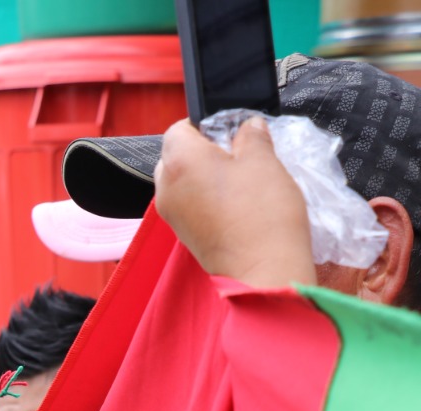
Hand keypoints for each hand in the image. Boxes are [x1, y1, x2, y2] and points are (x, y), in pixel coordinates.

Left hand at [154, 117, 314, 289]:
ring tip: (239, 177)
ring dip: (204, 174)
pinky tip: (234, 201)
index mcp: (179, 161)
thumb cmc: (262, 211)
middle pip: (174, 155)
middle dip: (202, 149)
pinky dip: (204, 196)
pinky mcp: (183, 233)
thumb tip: (248, 125)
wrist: (261, 268)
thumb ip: (252, 135)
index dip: (204, 123)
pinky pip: (187, 203)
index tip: (229, 128)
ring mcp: (171, 213)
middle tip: (236, 152)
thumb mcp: (264, 160)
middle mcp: (165, 187)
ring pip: (180, 181)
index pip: (178, 128)